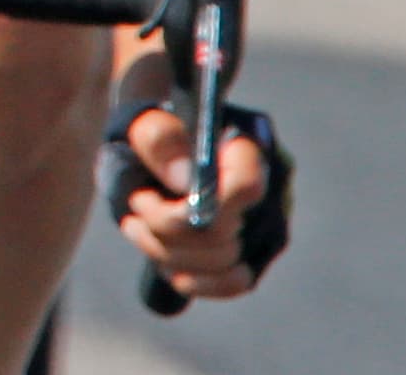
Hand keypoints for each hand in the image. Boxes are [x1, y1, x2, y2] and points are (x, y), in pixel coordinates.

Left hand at [104, 100, 290, 300]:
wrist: (161, 153)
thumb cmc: (155, 134)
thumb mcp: (145, 121)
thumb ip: (160, 139)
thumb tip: (185, 183)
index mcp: (250, 147)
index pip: (244, 186)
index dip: (194, 204)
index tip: (144, 197)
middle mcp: (272, 189)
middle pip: (222, 234)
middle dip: (164, 227)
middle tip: (134, 205)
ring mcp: (268, 227)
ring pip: (222, 263)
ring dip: (168, 253)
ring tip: (137, 226)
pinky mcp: (257, 256)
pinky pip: (231, 284)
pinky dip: (190, 278)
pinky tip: (161, 260)